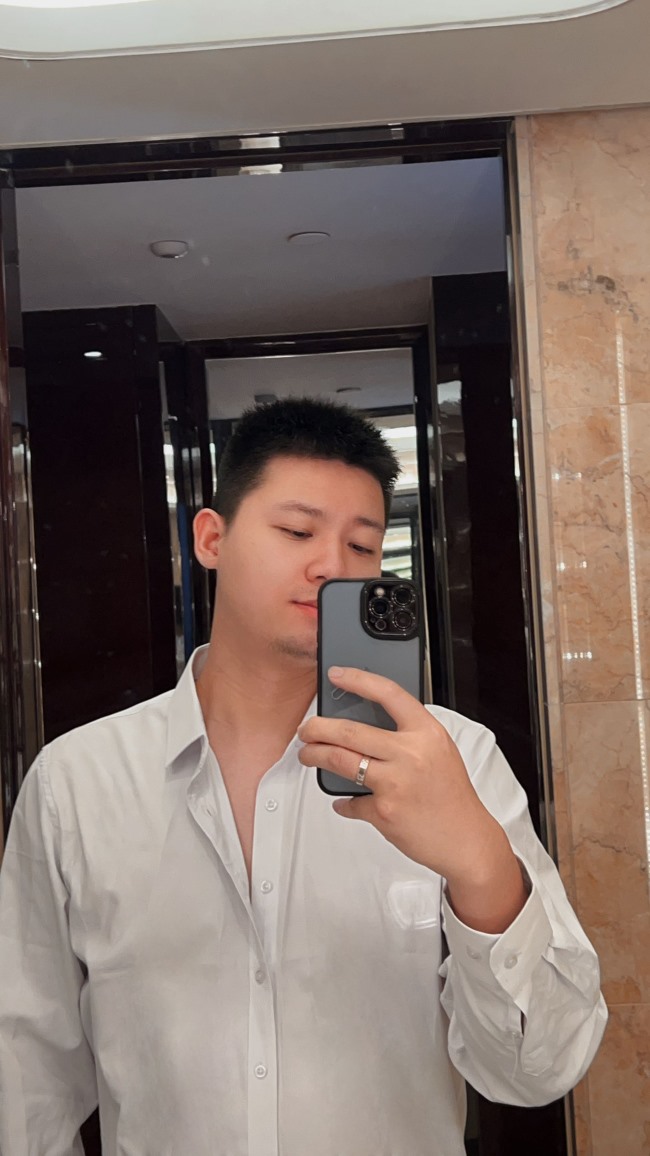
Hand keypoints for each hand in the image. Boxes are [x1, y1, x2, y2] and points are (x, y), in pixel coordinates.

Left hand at [297, 666, 527, 933]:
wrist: (467, 840)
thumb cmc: (452, 796)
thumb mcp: (439, 751)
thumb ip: (409, 735)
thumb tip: (367, 726)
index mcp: (427, 732)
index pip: (388, 693)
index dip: (358, 680)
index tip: (337, 675)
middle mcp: (410, 753)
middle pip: (349, 730)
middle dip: (317, 728)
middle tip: (306, 729)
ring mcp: (395, 782)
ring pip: (339, 760)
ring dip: (315, 756)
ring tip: (308, 754)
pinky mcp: (383, 811)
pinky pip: (350, 801)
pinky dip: (343, 801)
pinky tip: (343, 800)